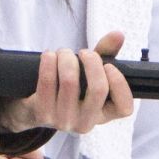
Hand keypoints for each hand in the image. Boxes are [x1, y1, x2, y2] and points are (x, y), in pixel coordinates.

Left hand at [0, 32, 133, 134]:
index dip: (120, 84)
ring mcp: (64, 121)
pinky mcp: (43, 114)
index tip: (109, 65)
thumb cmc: (69, 88)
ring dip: (67, 58)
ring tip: (63, 53)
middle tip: (84, 52)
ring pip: (70, 82)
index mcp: (103, 115)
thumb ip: (107, 54)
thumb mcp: (90, 74)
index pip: (124, 108)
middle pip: (98, 89)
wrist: (34, 108)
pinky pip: (48, 82)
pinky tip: (49, 55)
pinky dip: (49, 62)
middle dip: (92, 61)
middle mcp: (86, 123)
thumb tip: (118, 35)